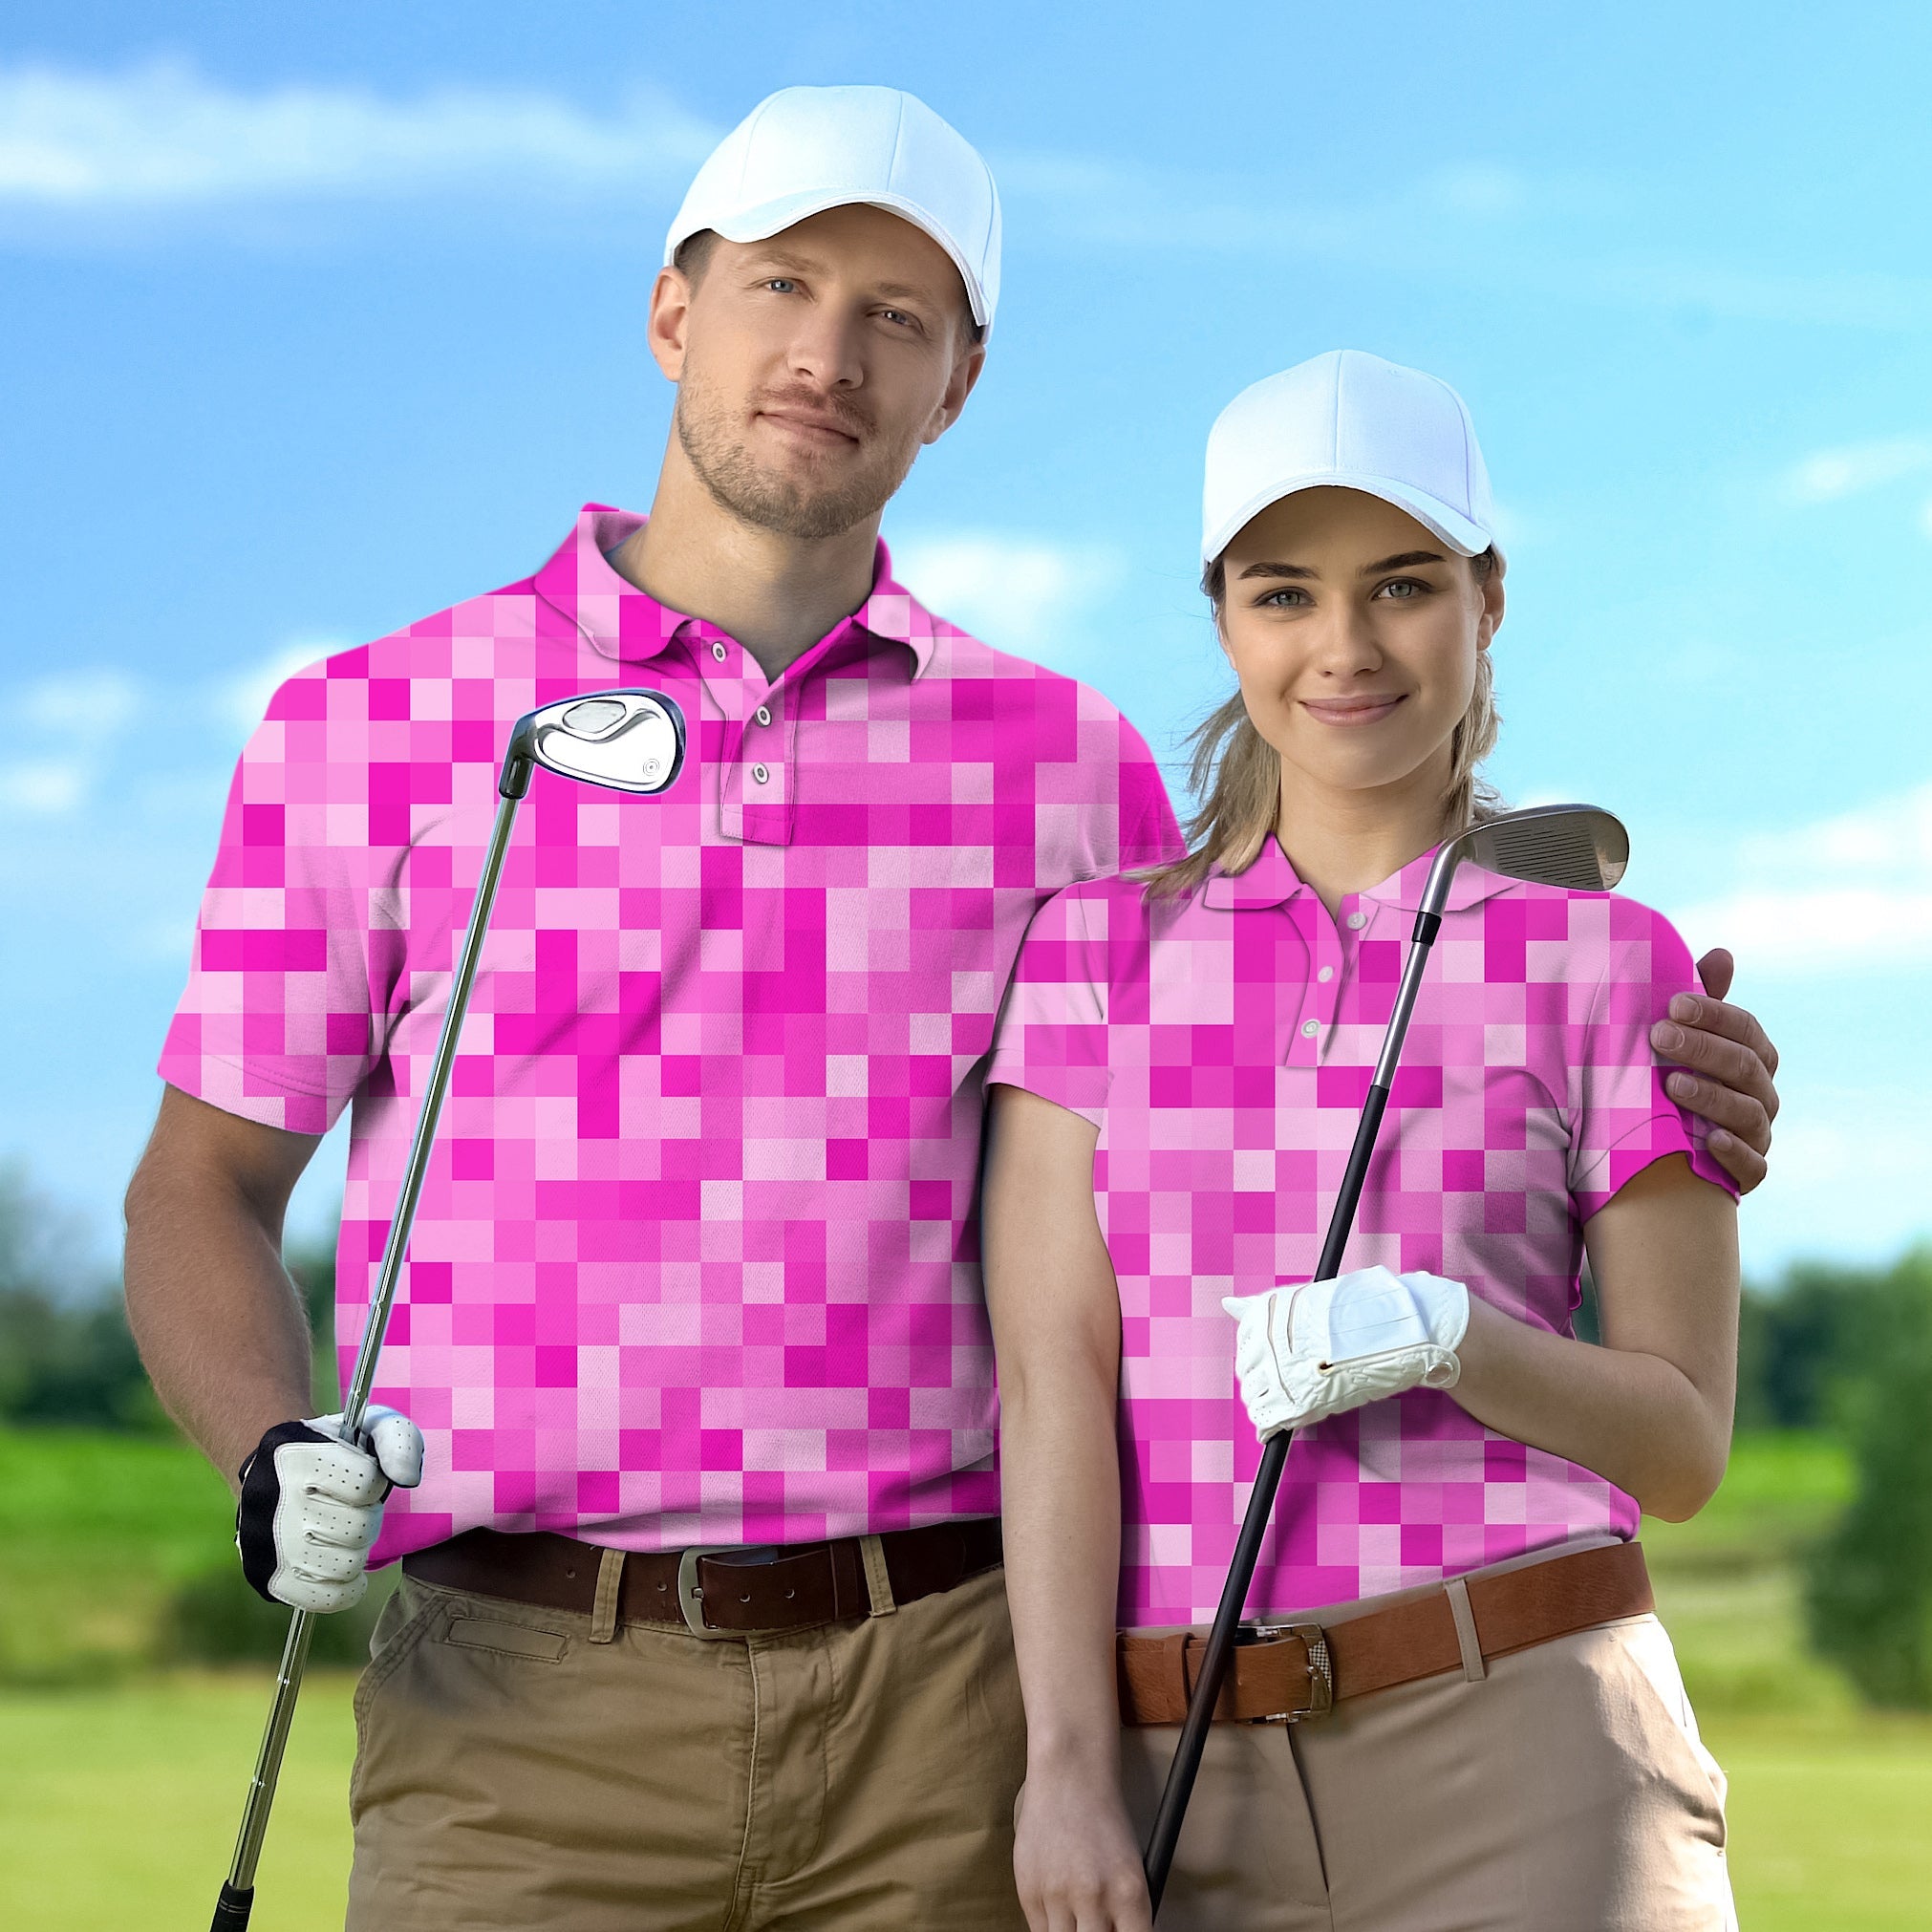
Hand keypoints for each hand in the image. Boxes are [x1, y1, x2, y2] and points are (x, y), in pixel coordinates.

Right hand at [235, 1405, 423, 1611]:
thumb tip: (407, 1479)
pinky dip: (345, 1587)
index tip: (361, 1478)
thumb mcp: (370, 1426)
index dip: (374, 1482)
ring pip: (345, 1566)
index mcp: (298, 1457)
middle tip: (352, 1508)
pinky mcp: (268, 1579)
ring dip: (355, 1551)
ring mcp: (267, 1546)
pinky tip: (341, 1564)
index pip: (366, 1484)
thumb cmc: (333, 1449)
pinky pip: (326, 1599)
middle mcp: (275, 1502)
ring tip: (342, 1534)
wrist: (271, 1469)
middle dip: (366, 1517)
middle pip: (358, 1529)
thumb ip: (400, 1441)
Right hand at [1013, 1767, 1152, 1931]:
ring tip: (1078, 1917)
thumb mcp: (1131, 1868)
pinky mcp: (1028, 1891)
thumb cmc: (1104, 1821)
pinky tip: (1060, 1908)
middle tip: (1096, 1925)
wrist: (1068, 1778)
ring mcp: (1057, 1895)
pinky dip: (1052, 1927)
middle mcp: (1094, 1897)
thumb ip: (1125, 1912)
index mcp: (1129, 1892)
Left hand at [1224, 1266, 1468, 1439]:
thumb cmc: (1355, 1313)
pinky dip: (1269, 1427)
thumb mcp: (1303, 1301)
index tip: (1280, 1362)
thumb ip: (1261, 1309)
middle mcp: (1266, 1342)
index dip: (1262, 1359)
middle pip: (1246, 1374)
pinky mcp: (1297, 1402)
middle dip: (1264, 1381)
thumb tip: (1227, 1304)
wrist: (1396, 1329)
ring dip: (1268, 1404)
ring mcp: (1280, 1373)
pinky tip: (1276, 1428)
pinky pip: (1267, 1422)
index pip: (1245, 1346)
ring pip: (1255, 1399)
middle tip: (1291, 1382)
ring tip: (1293, 1400)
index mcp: (1265, 1314)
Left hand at [1649, 948, 1778, 1194]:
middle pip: (1745, 1067)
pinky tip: (1709, 1140)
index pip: (1745, 1029)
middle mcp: (1762, 1094)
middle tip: (1659, 1036)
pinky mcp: (1748, 1173)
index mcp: (1753, 1057)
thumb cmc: (1676, 1076)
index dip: (1713, 1015)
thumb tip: (1723, 954)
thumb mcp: (1683, 1038)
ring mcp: (1758, 1134)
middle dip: (1703, 1049)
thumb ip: (1702, 1000)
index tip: (1672, 1004)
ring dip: (1712, 1097)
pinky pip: (1753, 1166)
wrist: (1665, 1146)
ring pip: (1748, 1113)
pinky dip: (1734, 1153)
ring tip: (1672, 1085)